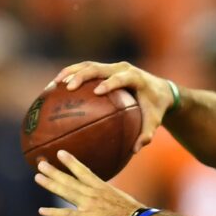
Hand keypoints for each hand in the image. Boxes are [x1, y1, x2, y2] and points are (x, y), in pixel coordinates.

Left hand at [35, 150, 143, 215]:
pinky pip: (67, 214)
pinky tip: (41, 211)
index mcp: (101, 187)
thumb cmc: (132, 212)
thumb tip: (106, 197)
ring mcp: (89, 204)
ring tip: (37, 177)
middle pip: (70, 179)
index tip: (60, 153)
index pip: (83, 171)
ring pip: (66, 191)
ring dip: (50, 184)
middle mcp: (93, 193)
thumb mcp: (120, 198)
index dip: (71, 161)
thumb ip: (108, 196)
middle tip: (40, 163)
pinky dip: (53, 213)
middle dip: (54, 171)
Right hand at [51, 60, 176, 151]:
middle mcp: (123, 68)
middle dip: (83, 75)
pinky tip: (55, 87)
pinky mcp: (105, 68)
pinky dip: (70, 75)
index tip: (97, 92)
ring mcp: (113, 66)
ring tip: (55, 84)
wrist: (160, 90)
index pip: (121, 78)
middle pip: (99, 67)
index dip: (110, 83)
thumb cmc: (155, 107)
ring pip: (88, 65)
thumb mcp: (154, 121)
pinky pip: (85, 69)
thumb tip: (134, 150)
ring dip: (71, 72)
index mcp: (136, 78)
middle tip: (68, 87)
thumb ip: (146, 134)